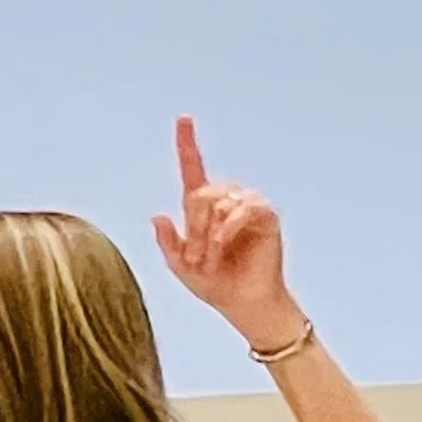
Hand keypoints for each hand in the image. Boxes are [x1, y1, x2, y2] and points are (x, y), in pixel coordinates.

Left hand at [151, 116, 300, 349]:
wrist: (244, 304)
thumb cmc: (215, 285)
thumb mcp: (181, 266)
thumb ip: (168, 242)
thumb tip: (157, 215)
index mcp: (202, 208)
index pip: (193, 169)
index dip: (187, 143)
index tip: (183, 118)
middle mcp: (225, 199)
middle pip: (201, 193)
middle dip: (194, 227)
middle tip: (197, 257)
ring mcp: (246, 205)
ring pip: (219, 201)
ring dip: (209, 234)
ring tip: (212, 258)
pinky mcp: (265, 214)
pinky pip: (242, 208)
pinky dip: (228, 228)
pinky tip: (224, 245)